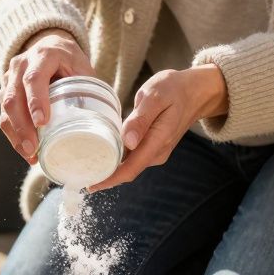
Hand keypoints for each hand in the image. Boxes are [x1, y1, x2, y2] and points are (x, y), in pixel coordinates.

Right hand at [0, 29, 95, 163]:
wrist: (49, 44)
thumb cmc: (70, 61)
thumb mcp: (83, 68)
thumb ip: (88, 90)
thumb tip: (100, 123)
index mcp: (44, 55)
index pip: (34, 78)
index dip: (36, 101)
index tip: (42, 123)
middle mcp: (21, 64)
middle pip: (14, 97)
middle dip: (22, 126)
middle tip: (33, 148)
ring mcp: (9, 77)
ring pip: (6, 108)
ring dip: (16, 134)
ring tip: (30, 155)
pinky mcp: (5, 91)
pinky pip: (4, 115)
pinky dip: (14, 135)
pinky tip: (25, 150)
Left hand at [89, 64, 227, 191]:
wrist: (195, 91)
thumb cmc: (173, 89)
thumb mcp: (155, 96)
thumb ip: (140, 119)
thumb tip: (127, 142)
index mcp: (157, 142)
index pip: (130, 169)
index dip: (109, 179)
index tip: (89, 185)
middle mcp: (157, 152)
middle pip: (126, 171)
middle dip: (104, 176)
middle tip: (78, 175)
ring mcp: (156, 152)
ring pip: (128, 165)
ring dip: (109, 167)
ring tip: (85, 165)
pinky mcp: (153, 147)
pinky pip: (132, 158)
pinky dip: (117, 158)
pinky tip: (101, 153)